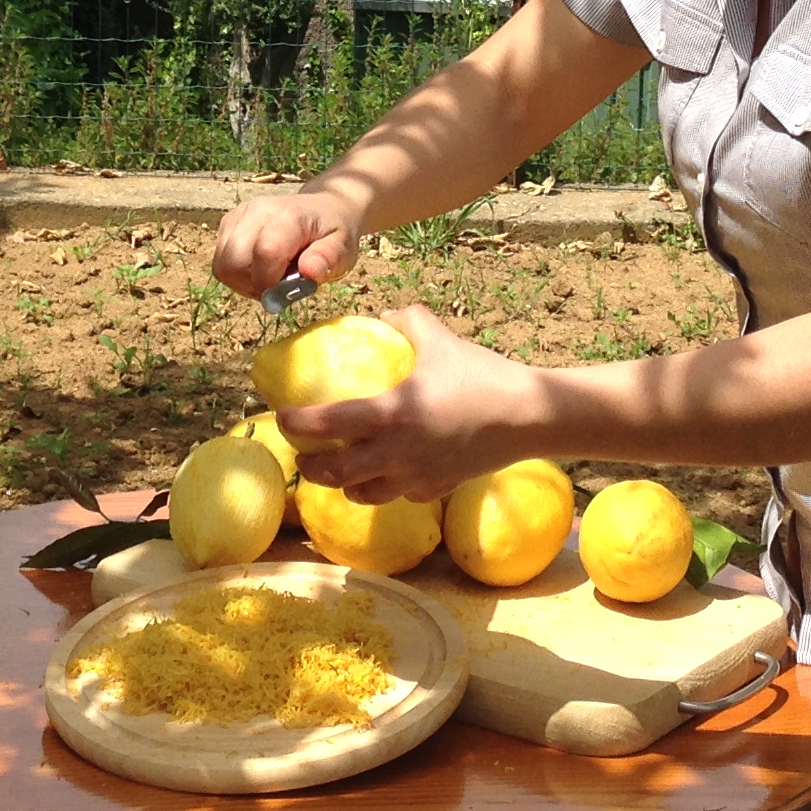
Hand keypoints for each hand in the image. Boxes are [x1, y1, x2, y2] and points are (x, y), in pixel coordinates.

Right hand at [212, 190, 361, 299]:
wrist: (322, 208)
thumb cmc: (333, 232)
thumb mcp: (344, 248)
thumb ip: (329, 259)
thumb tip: (309, 271)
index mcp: (288, 217)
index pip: (265, 253)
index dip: (270, 283)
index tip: (286, 291)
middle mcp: (257, 211)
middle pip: (233, 261)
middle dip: (252, 285)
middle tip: (277, 286)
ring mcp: (239, 215)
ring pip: (222, 264)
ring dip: (242, 282)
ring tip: (269, 276)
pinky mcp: (228, 222)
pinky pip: (220, 259)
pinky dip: (236, 273)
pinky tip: (259, 268)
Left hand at [281, 305, 545, 503]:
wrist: (528, 417)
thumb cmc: (482, 375)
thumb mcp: (441, 340)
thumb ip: (410, 322)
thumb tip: (388, 315)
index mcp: (391, 413)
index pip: (329, 424)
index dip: (299, 423)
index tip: (283, 417)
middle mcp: (397, 452)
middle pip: (337, 474)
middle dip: (312, 468)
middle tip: (303, 456)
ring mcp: (417, 476)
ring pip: (365, 494)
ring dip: (345, 485)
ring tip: (339, 472)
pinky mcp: (438, 489)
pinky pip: (401, 495)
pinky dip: (387, 488)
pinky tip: (388, 475)